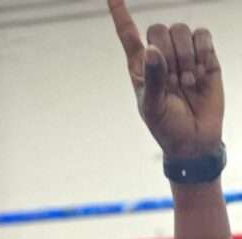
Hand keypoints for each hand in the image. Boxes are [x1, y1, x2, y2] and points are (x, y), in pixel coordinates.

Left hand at [108, 0, 222, 157]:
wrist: (195, 139)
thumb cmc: (167, 126)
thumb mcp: (153, 107)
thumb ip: (153, 79)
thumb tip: (152, 49)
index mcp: (140, 66)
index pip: (128, 34)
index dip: (120, 13)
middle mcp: (160, 55)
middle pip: (159, 28)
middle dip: (167, 54)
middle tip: (174, 82)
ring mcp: (182, 52)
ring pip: (182, 30)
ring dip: (186, 58)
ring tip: (188, 83)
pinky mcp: (204, 53)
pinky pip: (202, 35)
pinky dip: (203, 54)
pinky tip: (201, 74)